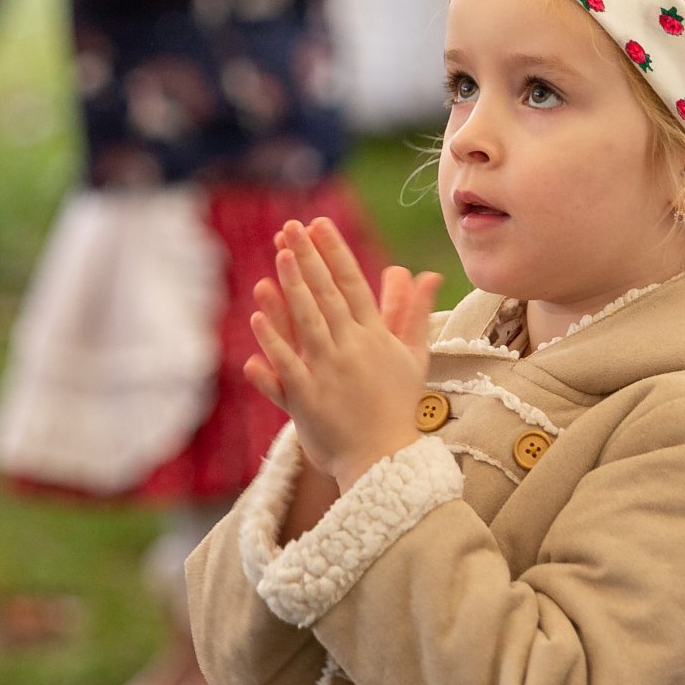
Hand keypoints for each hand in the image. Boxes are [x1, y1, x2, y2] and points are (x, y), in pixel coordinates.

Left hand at [245, 219, 442, 493]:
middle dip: (309, 258)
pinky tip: (257, 316)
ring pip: (308, 322)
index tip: (320, 224)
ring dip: (292, 287)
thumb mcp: (412, 357)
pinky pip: (287, 363)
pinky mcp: (307, 398)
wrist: (384, 460)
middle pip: (327, 295)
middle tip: (292, 226)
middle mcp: (352, 350)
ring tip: (279, 255)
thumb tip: (427, 275)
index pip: (353, 285)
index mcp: (376, 338)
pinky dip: (273, 340)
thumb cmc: (398, 407)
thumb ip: (415, 313)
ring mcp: (329, 373)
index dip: (335, 253)